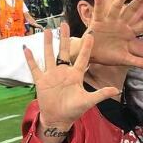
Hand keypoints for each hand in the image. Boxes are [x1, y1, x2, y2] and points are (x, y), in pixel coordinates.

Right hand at [24, 24, 119, 138]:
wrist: (59, 118)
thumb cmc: (74, 110)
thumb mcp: (88, 101)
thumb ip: (101, 94)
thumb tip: (116, 90)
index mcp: (76, 75)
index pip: (83, 58)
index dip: (86, 47)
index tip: (90, 35)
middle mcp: (64, 72)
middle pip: (64, 51)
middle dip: (65, 38)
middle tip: (64, 24)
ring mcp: (52, 75)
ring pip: (50, 55)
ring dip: (48, 44)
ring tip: (48, 30)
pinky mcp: (41, 81)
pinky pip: (35, 68)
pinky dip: (31, 59)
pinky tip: (27, 48)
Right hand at [85, 0, 142, 69]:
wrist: (91, 55)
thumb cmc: (109, 55)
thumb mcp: (125, 59)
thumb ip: (139, 62)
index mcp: (128, 33)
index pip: (142, 26)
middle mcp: (120, 24)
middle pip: (131, 12)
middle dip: (138, 2)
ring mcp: (109, 22)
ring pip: (116, 8)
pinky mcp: (97, 22)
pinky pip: (98, 11)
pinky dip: (98, 3)